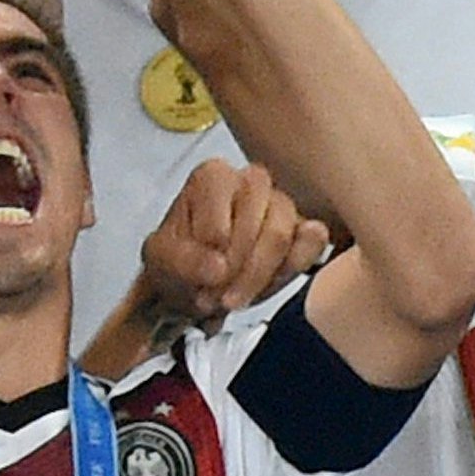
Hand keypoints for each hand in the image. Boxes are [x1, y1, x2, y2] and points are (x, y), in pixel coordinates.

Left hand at [141, 160, 327, 320]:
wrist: (189, 280)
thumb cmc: (176, 259)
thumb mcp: (162, 261)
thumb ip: (185, 261)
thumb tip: (218, 268)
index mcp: (213, 177)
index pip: (225, 221)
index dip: (215, 259)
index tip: (202, 283)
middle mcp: (251, 182)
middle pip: (259, 227)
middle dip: (239, 273)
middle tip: (216, 298)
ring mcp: (280, 203)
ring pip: (284, 237)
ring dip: (259, 278)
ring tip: (232, 298)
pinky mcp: (301, 228)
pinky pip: (312, 243)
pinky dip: (294, 267)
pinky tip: (271, 283)